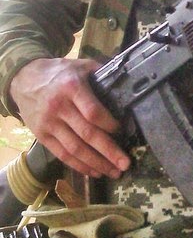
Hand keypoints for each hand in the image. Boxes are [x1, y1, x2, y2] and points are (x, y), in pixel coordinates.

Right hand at [9, 58, 130, 178]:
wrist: (23, 78)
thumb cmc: (58, 72)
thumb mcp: (80, 65)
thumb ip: (101, 72)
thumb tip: (125, 82)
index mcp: (72, 88)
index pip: (93, 112)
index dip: (109, 125)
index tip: (122, 131)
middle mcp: (59, 107)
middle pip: (87, 134)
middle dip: (109, 151)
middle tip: (125, 164)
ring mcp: (49, 124)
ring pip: (75, 149)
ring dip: (96, 163)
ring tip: (114, 172)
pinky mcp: (42, 136)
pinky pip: (62, 155)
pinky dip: (79, 166)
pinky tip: (94, 171)